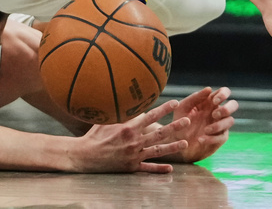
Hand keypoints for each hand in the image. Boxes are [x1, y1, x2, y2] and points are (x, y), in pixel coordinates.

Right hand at [73, 99, 189, 173]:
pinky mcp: (131, 167)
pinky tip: (170, 168)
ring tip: (185, 143)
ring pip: (158, 151)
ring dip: (173, 147)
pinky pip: (148, 168)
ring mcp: (134, 155)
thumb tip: (131, 103)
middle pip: (159, 133)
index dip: (164, 109)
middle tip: (187, 121)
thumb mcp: (106, 120)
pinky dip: (159, 169)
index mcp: (128, 128)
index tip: (175, 103)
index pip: (150, 116)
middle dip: (175, 127)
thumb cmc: (93, 135)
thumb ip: (121, 114)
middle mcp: (134, 142)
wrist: (85, 156)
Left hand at [155, 87, 236, 162]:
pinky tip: (201, 139)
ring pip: (230, 121)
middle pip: (234, 104)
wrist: (177, 141)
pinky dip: (212, 138)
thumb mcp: (183, 107)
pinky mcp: (219, 138)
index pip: (224, 92)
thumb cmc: (180, 120)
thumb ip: (195, 97)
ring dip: (219, 125)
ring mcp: (220, 125)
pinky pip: (222, 137)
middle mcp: (217, 111)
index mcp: (209, 101)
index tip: (214, 101)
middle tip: (214, 114)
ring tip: (205, 130)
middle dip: (227, 108)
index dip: (223, 94)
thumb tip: (209, 89)